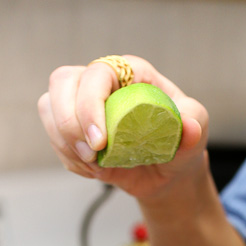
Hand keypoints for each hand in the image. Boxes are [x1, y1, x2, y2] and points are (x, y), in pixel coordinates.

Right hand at [38, 56, 207, 198]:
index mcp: (130, 73)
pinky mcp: (71, 127)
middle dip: (67, 122)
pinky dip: (69, 159)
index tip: (99, 140)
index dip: (90, 103)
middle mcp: (102, 82)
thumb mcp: (196, 129)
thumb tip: (188, 126)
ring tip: (94, 165)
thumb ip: (195, 123)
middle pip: (61, 81)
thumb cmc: (181, 141)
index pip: (97, 72)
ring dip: (64, 142)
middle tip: (91, 154)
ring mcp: (81, 104)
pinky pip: (53, 137)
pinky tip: (95, 171)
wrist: (167, 172)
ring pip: (49, 107)